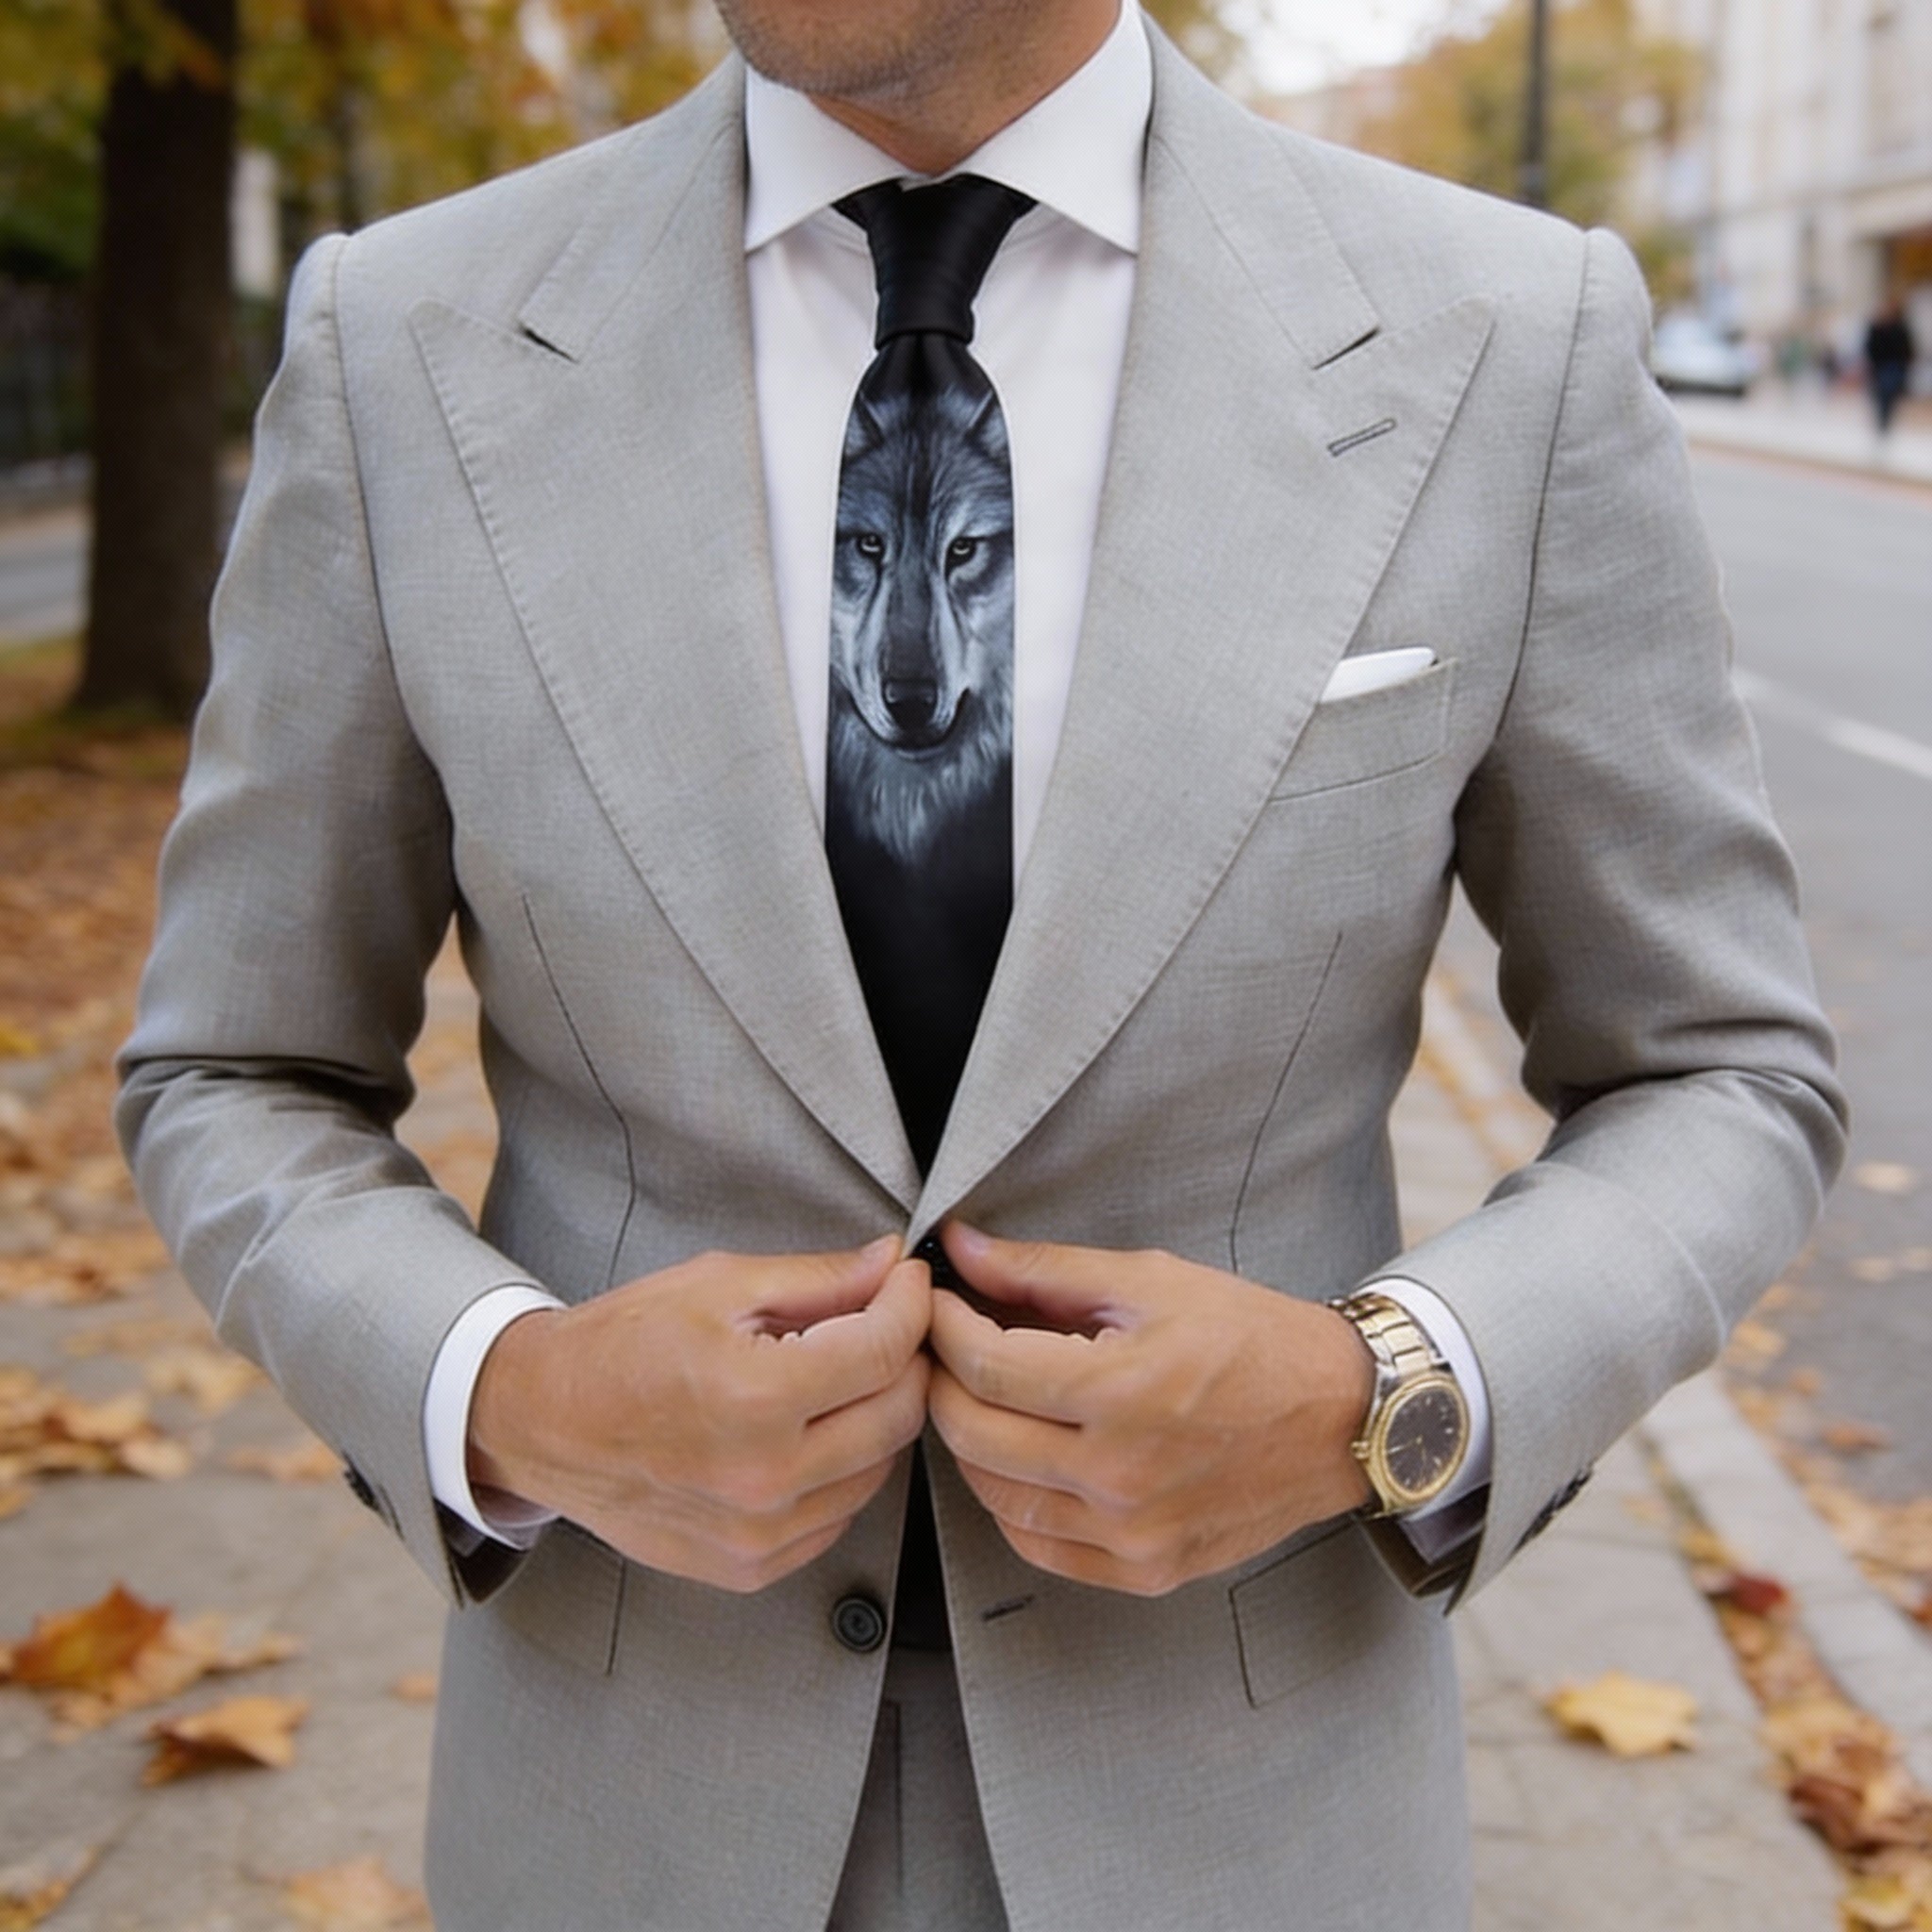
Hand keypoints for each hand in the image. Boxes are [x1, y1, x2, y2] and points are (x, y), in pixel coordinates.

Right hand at [468, 1239, 931, 1591]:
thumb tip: (889, 1264)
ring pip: (878, 1469)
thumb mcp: (719, 1285)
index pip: (885, 1351)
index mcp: (756, 1397)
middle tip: (883, 1322)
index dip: (910, 1305)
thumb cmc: (622, 1344)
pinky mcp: (750, 1566)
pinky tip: (806, 1431)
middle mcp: (764, 1477)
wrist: (542, 1421)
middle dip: (905, 1358)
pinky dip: (841, 1469)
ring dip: (875, 1415)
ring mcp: (759, 1534)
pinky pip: (837, 1515)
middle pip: (897, 1414)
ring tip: (837, 1376)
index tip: (906, 1282)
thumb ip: (818, 1279)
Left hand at [927, 1225, 1373, 1596]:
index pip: (983, 1366)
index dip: (942, 1327)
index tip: (937, 1302)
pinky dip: (1011, 1504)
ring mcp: (1133, 1534)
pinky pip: (1039, 1547)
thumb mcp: (1151, 1280)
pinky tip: (1022, 1459)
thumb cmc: (1253, 1339)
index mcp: (1121, 1390)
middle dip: (942, 1382)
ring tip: (983, 1398)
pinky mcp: (1147, 1570)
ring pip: (995, 1497)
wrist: (1343, 1417)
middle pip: (974, 1434)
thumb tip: (962, 1248)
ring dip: (971, 1443)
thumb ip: (1044, 1270)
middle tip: (945, 1347)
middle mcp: (1120, 1474)